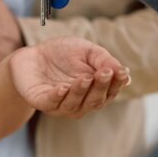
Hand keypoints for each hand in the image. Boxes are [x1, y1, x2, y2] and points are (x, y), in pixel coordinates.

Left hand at [8, 37, 129, 116]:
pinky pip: (52, 103)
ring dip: (81, 91)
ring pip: (75, 104)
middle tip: (105, 72)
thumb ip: (104, 60)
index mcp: (94, 91)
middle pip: (95, 101)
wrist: (31, 55)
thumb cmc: (62, 54)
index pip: (110, 92)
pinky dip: (58, 96)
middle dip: (101, 87)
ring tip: (86, 77)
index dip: (116, 84)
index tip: (121, 72)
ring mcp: (61, 105)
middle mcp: (80, 102)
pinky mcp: (41, 102)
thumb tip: (125, 73)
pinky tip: (64, 88)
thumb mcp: (87, 51)